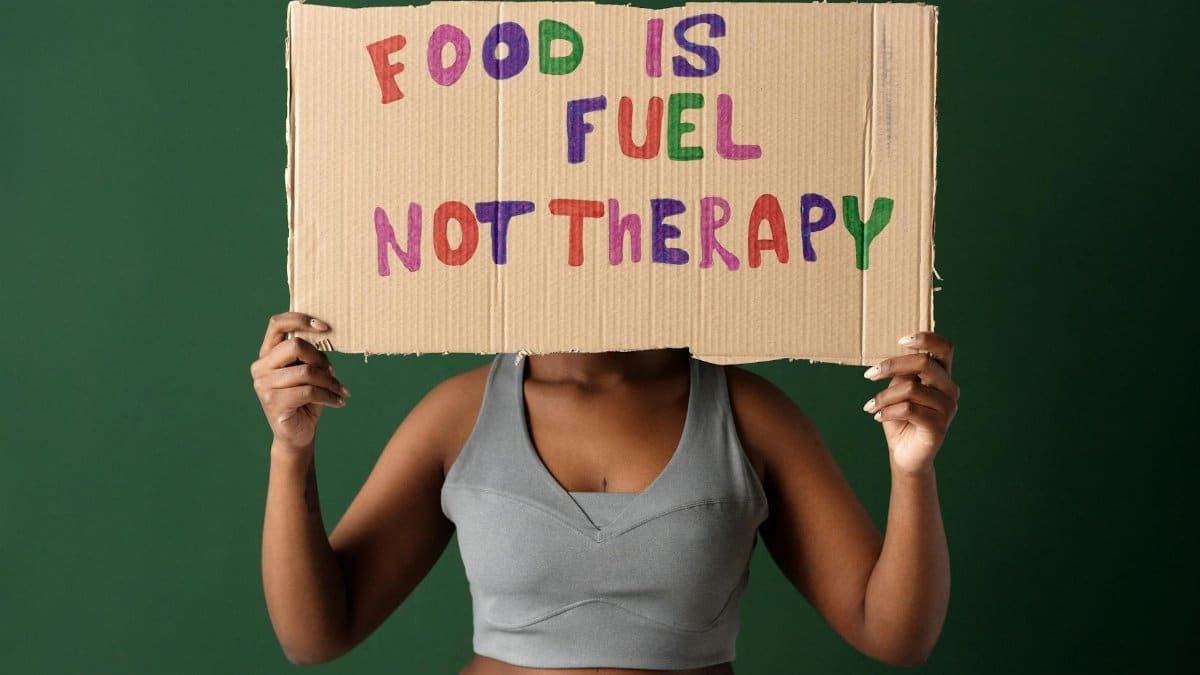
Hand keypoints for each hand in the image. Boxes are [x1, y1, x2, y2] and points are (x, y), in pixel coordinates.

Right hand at [250, 312, 350, 454]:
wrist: (297, 433)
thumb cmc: (306, 399)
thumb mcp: (309, 371)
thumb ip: (311, 354)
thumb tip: (326, 335)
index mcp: (267, 353)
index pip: (277, 324)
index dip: (301, 319)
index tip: (325, 326)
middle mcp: (260, 367)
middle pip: (295, 346)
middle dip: (321, 358)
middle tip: (333, 372)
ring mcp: (263, 385)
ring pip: (306, 371)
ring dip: (330, 381)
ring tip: (341, 390)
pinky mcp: (273, 402)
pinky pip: (309, 391)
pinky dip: (329, 396)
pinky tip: (338, 401)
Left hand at [861, 331, 958, 475]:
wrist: (905, 454)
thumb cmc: (900, 419)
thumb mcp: (898, 391)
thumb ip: (902, 374)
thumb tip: (893, 361)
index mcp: (942, 377)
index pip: (944, 348)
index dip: (926, 338)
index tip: (900, 340)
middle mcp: (950, 390)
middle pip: (925, 363)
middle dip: (892, 365)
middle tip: (869, 374)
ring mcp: (947, 408)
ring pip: (911, 388)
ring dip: (884, 396)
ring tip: (871, 406)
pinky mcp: (939, 426)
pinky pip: (909, 409)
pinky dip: (888, 411)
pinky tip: (878, 417)